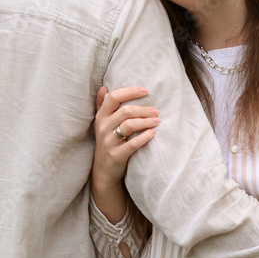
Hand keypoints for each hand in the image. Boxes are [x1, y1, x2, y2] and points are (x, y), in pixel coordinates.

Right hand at [91, 86, 159, 223]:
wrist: (103, 171)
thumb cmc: (107, 143)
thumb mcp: (101, 124)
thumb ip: (102, 105)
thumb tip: (104, 87)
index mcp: (101, 117)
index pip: (114, 97)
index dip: (130, 92)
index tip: (145, 90)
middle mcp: (102, 127)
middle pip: (125, 111)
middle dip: (143, 109)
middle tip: (156, 110)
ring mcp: (108, 141)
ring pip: (129, 125)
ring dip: (146, 121)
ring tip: (157, 120)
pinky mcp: (116, 154)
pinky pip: (132, 143)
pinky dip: (144, 137)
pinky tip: (153, 134)